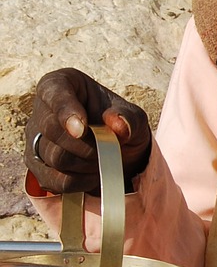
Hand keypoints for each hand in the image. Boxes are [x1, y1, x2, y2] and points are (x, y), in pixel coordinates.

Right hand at [25, 68, 151, 194]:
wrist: (115, 150)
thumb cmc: (118, 123)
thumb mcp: (132, 115)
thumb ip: (128, 117)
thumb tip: (119, 127)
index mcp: (60, 84)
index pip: (55, 93)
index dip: (66, 112)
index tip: (82, 129)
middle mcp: (41, 110)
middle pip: (52, 130)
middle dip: (86, 144)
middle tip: (108, 147)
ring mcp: (35, 140)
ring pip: (54, 157)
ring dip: (86, 163)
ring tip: (103, 158)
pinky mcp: (36, 167)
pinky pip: (53, 180)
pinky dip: (79, 181)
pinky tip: (93, 173)